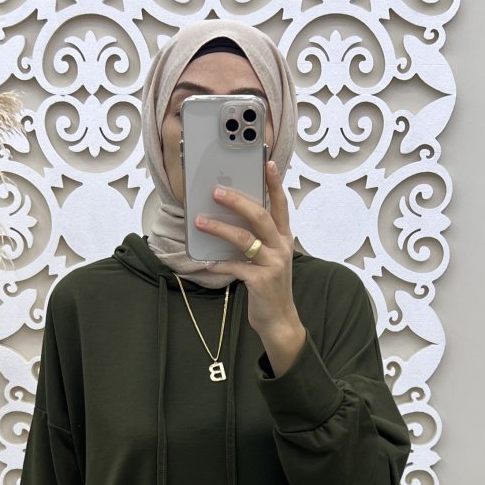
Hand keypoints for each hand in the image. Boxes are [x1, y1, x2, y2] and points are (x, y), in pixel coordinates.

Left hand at [195, 160, 304, 362]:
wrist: (279, 320)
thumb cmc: (269, 287)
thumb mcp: (268, 259)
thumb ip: (255, 240)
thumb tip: (228, 221)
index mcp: (283, 239)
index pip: (280, 205)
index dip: (275, 184)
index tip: (268, 164)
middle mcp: (281, 248)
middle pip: (260, 215)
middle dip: (237, 201)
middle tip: (216, 191)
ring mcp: (272, 264)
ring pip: (244, 239)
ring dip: (219, 228)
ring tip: (200, 221)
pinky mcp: (260, 282)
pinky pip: (235, 267)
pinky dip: (218, 264)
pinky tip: (206, 262)